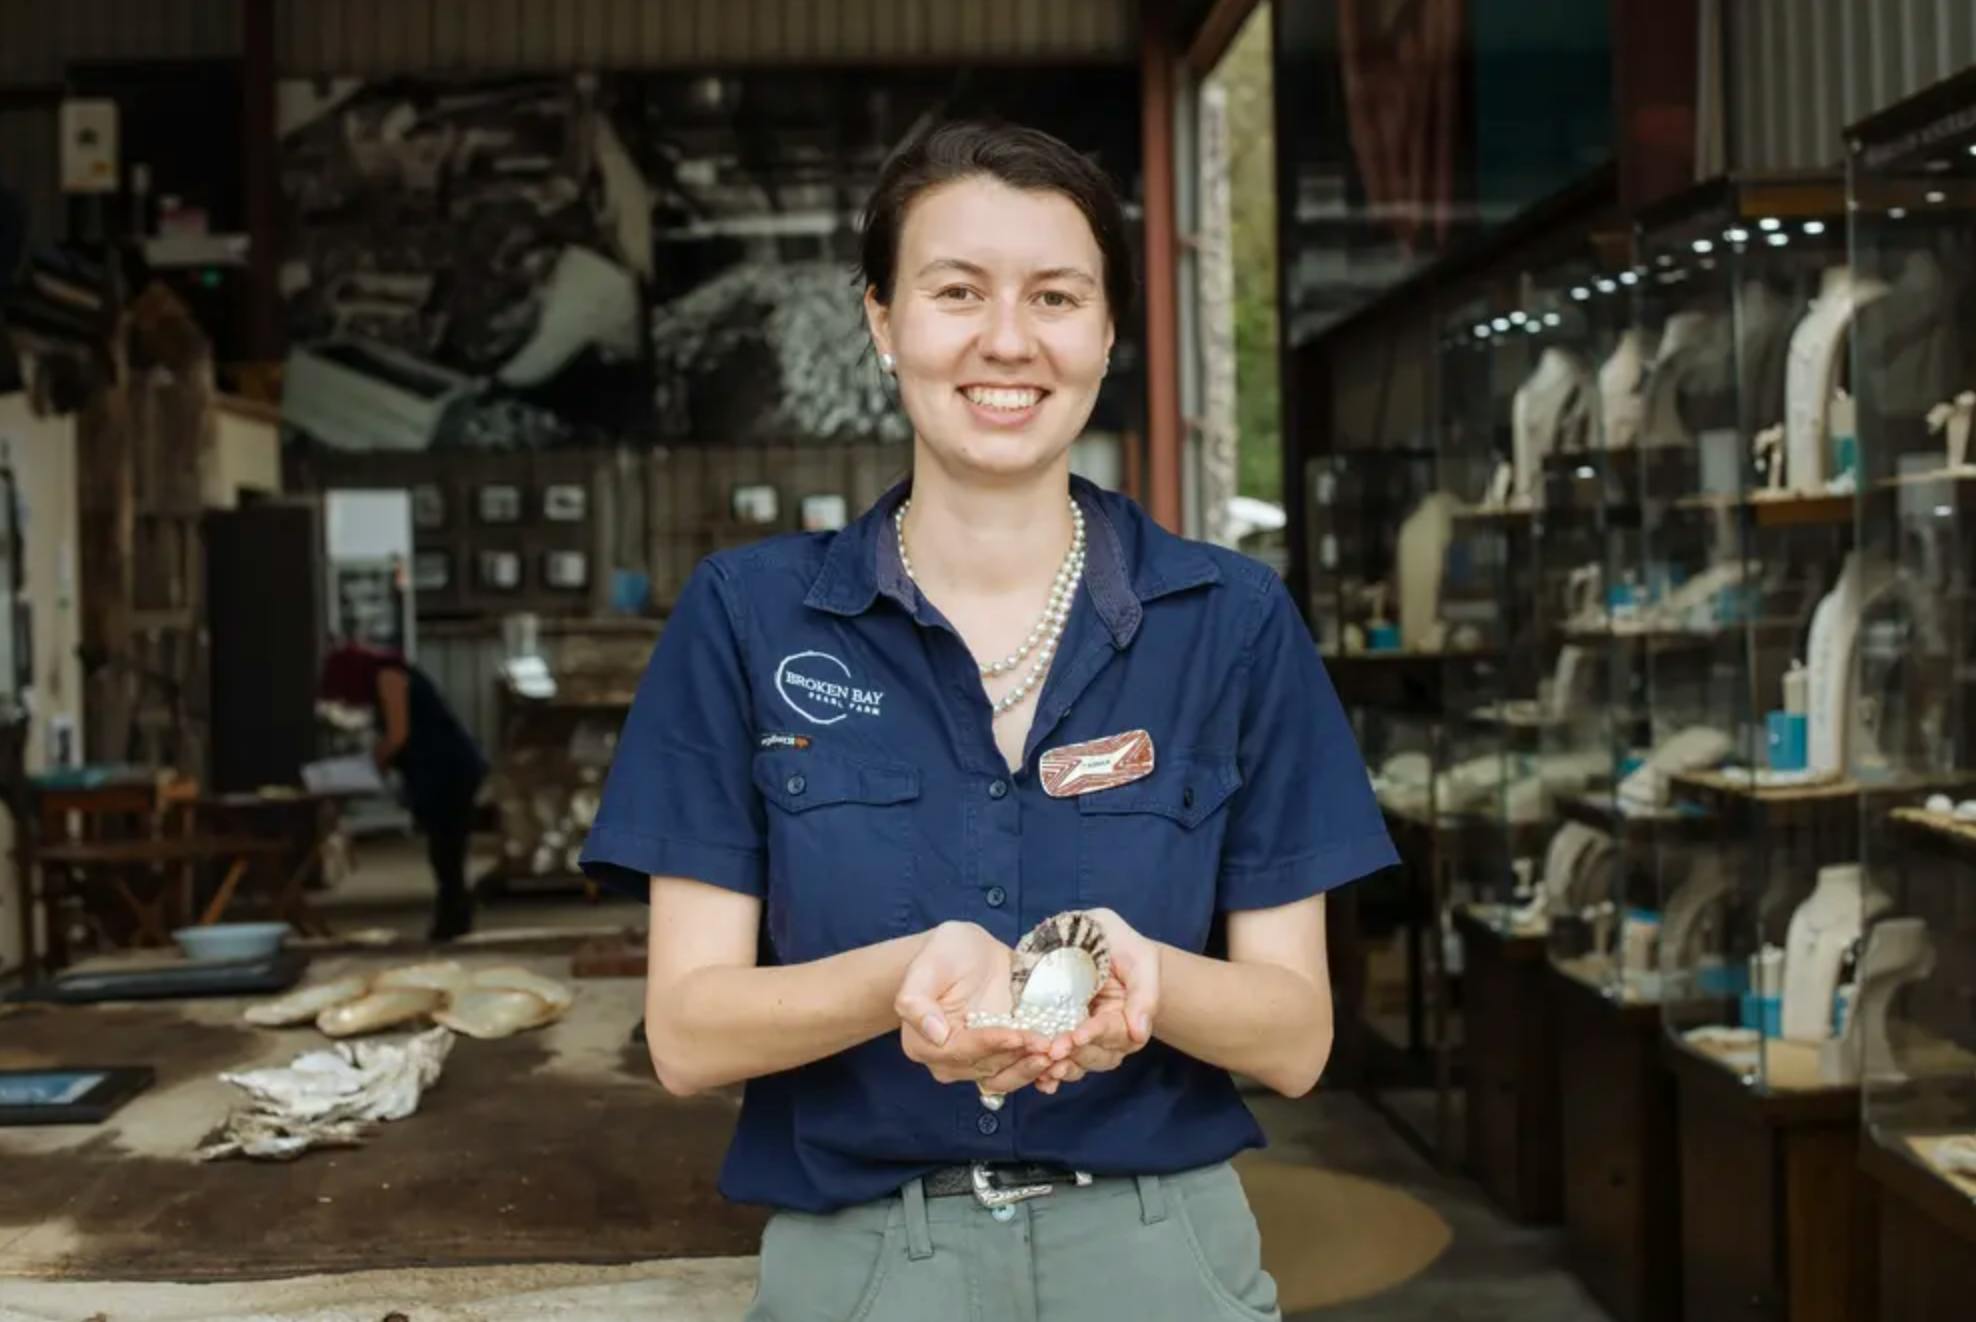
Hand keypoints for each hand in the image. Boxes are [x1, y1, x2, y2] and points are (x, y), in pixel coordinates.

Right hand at [895, 922, 1051, 1093]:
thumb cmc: (944, 953)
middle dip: (1021, 1059)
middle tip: (1051, 1047)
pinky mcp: (1001, 1057)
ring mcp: (977, 1063)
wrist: (967, 953)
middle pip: (988, 1068)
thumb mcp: (927, 966)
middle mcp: (949, 1062)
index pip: (963, 1050)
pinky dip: (1040, 1071)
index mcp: (924, 1044)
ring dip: (1034, 1069)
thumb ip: (917, 1000)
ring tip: (1060, 1055)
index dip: (993, 1044)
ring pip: (1006, 1077)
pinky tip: (1060, 1062)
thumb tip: (935, 1034)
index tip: (1019, 1034)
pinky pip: (1019, 1071)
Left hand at [1031, 906, 1160, 1094]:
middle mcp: (1107, 1036)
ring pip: (1078, 1064)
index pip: (1113, 1032)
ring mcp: (1083, 1038)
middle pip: (1097, 1056)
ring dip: (1062, 1067)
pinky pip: (1058, 1061)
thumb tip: (1140, 1032)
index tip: (1077, 1036)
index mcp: (1128, 1019)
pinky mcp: (1061, 1035)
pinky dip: (1048, 1074)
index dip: (1095, 1035)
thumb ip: (1144, 994)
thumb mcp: (1139, 959)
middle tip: (1053, 1051)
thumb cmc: (1120, 943)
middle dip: (1075, 1054)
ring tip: (1043, 1064)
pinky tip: (1038, 1079)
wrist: (1094, 935)